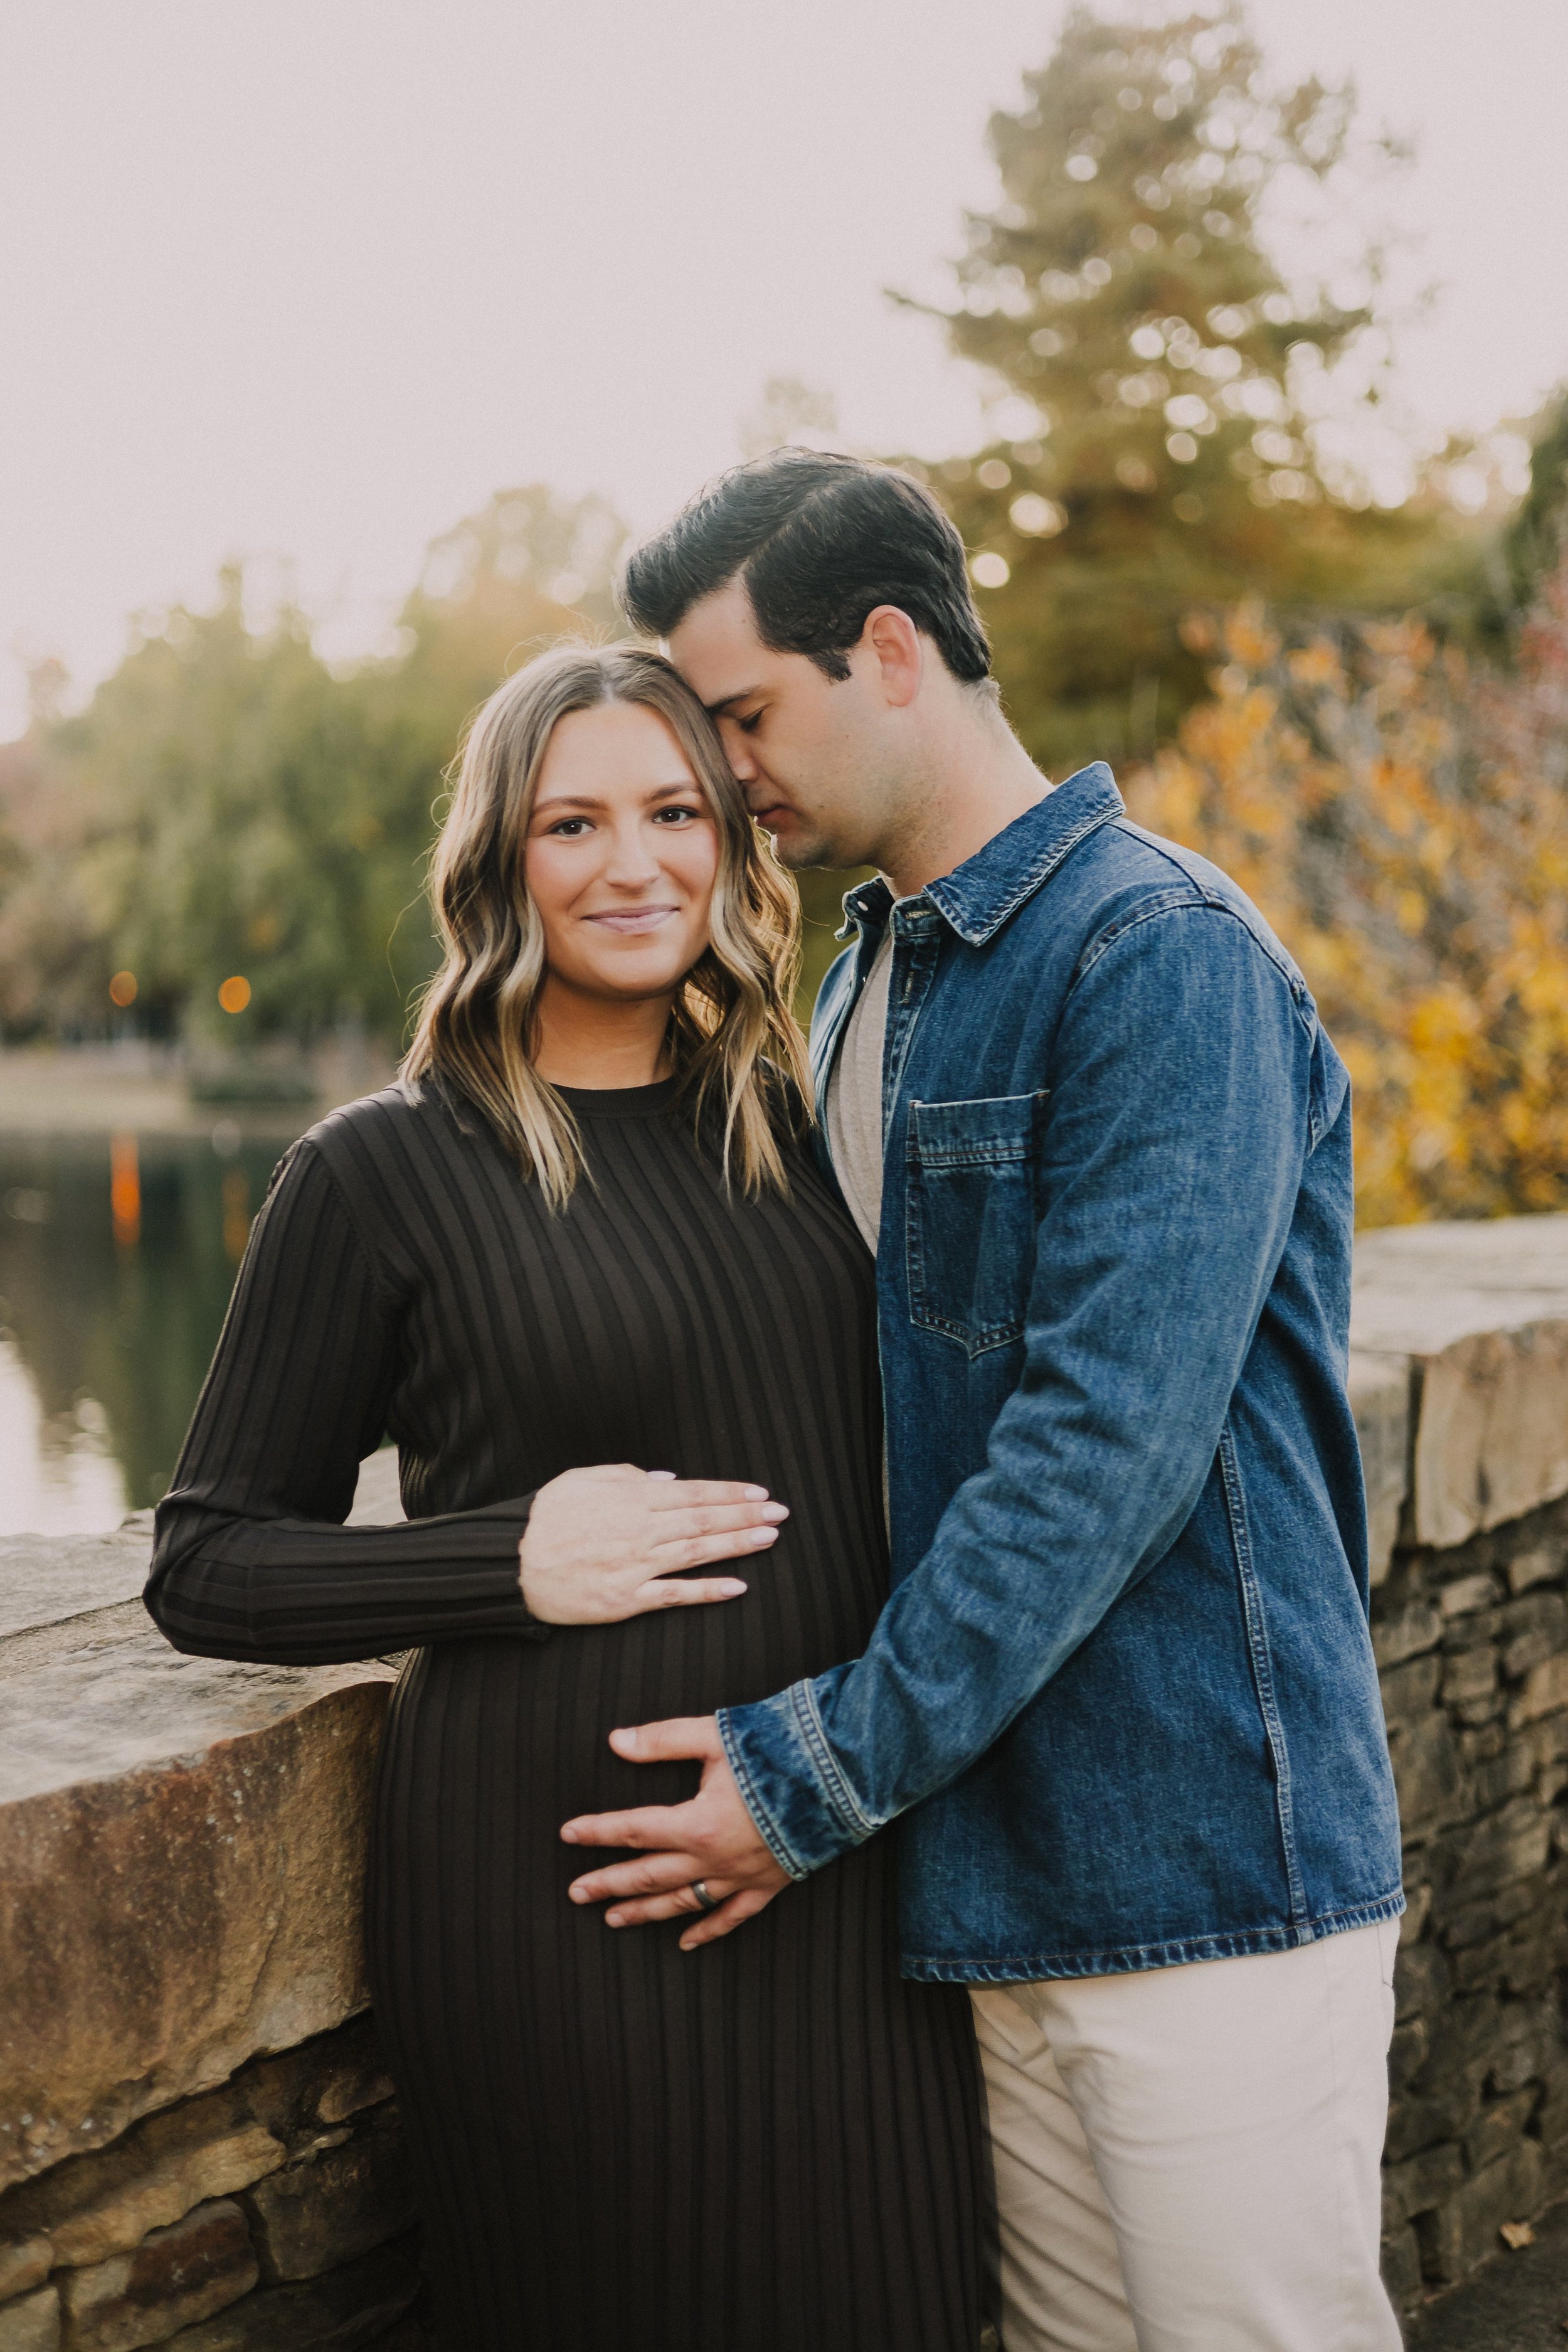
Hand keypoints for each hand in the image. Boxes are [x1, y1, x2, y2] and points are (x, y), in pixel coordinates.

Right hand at [518, 1465, 786, 1624]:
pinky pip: (674, 1595)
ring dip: (737, 1545)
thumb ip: (626, 1477)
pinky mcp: (625, 1600)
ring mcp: (634, 1566)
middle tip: (780, 1513)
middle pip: (703, 1520)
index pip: (692, 1492)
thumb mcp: (581, 1479)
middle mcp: (639, 1530)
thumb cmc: (545, 1518)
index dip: (729, 1493)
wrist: (510, 1563)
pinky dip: (707, 1590)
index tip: (759, 1493)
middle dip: (745, 1516)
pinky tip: (738, 1586)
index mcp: (630, 1498)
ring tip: (769, 1538)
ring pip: (697, 1553)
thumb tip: (668, 1480)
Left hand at [561, 1715, 791, 1949]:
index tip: (568, 1834)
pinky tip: (685, 1943)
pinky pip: (731, 1918)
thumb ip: (663, 1739)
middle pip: (648, 1875)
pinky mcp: (767, 1885)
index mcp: (696, 1824)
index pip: (633, 1830)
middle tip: (576, 1892)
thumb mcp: (714, 1736)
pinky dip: (706, 1931)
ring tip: (613, 1918)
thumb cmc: (777, 1751)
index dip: (597, 1832)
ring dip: (644, 1912)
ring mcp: (739, 1877)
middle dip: (608, 1883)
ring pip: (681, 1903)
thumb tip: (616, 1741)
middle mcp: (712, 1859)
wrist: (840, 1778)